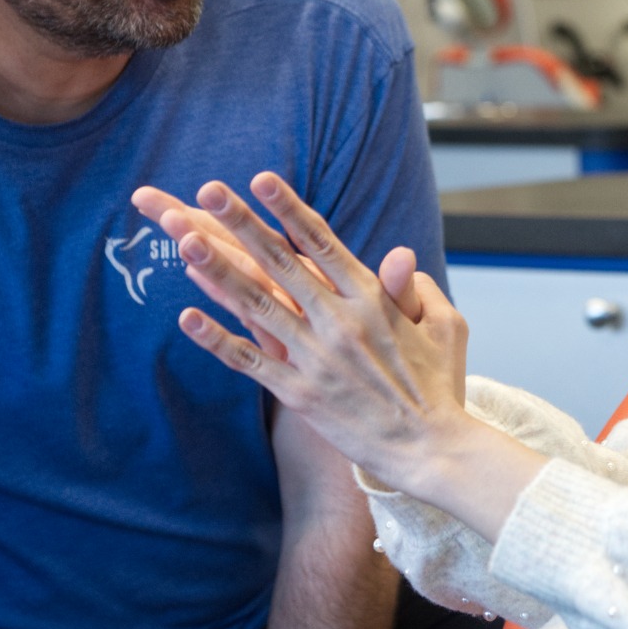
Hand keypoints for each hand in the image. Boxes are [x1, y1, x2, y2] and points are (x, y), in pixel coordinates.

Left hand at [168, 173, 469, 492]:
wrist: (432, 449)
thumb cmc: (440, 385)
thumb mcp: (444, 326)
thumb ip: (416, 288)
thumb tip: (400, 260)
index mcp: (372, 299)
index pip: (322, 243)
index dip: (289, 209)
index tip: (261, 179)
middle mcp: (339, 322)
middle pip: (281, 263)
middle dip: (243, 223)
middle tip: (210, 190)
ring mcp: (316, 358)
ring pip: (256, 305)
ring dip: (217, 271)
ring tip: (183, 241)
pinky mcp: (300, 394)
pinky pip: (251, 362)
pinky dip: (218, 340)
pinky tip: (187, 317)